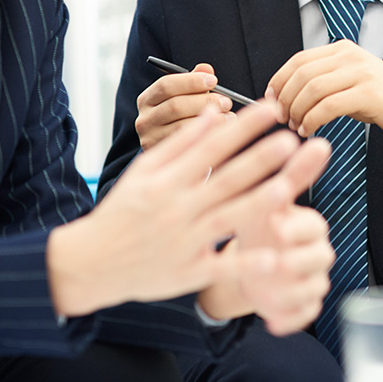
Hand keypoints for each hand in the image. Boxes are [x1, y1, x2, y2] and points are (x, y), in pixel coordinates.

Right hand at [47, 103, 315, 316]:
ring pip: (227, 219)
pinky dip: (245, 264)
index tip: (271, 108)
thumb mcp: (143, 172)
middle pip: (224, 179)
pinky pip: (220, 268)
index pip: (210, 146)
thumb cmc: (122, 212)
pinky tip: (273, 258)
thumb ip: (180, 143)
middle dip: (258, 159)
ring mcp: (183, 242)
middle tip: (291, 140)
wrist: (91, 263)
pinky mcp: (188, 273)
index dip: (242, 126)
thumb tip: (214, 113)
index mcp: (165, 180)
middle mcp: (175, 208)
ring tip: (289, 186)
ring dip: (259, 202)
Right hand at [136, 62, 233, 148]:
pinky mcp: (163, 158)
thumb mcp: (187, 99)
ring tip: (229, 117)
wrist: (175, 157)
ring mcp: (150, 139)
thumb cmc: (184, 120)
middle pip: (175, 105)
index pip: (166, 85)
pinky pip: (188, 145)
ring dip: (210, 120)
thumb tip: (206, 68)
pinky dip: (208, 135)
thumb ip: (195, 83)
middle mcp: (144, 119)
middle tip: (227, 101)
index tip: (214, 80)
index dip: (191, 81)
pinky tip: (222, 132)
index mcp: (148, 99)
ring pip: (182, 126)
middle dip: (205, 101)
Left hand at [197, 139, 333, 333]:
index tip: (273, 225)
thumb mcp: (256, 200)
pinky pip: (303, 313)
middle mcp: (313, 247)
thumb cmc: (254, 222)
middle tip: (277, 262)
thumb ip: (257, 174)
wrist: (256, 260)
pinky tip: (272, 323)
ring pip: (311, 287)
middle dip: (296, 259)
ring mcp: (310, 276)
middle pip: (317, 255)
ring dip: (291, 291)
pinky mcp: (302, 302)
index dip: (292, 225)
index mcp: (302, 220)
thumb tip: (240, 132)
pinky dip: (289, 318)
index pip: (309, 221)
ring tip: (270, 293)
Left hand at [267, 40, 382, 144]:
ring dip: (298, 111)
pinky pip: (329, 105)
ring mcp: (361, 72)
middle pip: (302, 74)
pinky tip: (309, 130)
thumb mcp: (347, 82)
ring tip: (296, 126)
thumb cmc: (379, 100)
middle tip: (281, 118)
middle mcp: (350, 55)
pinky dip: (313, 119)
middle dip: (285, 98)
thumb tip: (284, 95)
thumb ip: (321, 81)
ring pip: (313, 89)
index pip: (299, 60)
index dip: (279, 80)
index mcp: (342, 49)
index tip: (270, 99)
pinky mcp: (369, 92)